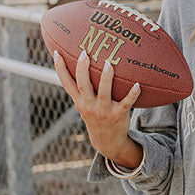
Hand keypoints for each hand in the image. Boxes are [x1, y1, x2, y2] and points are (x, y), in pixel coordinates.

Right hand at [53, 49, 141, 165]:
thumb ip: (82, 88)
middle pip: (83, 85)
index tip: (56, 52)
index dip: (60, 68)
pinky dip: (132, 94)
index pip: (66, 83)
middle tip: (84, 53)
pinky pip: (126, 103)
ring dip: (106, 78)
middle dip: (82, 69)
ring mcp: (104, 111)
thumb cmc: (95, 116)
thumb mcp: (84, 104)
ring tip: (108, 64)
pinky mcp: (118, 115)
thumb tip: (80, 63)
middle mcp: (89, 105)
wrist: (107, 141)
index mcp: (80, 101)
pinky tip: (137, 85)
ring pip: (104, 93)